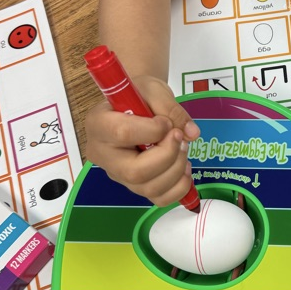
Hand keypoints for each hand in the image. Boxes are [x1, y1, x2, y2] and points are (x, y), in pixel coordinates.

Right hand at [84, 75, 200, 205]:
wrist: (137, 104)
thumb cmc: (140, 95)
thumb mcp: (154, 91)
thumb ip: (171, 109)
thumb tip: (191, 133)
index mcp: (99, 123)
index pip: (122, 134)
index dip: (153, 130)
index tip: (165, 121)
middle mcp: (102, 154)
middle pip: (134, 172)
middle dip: (167, 156)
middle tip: (180, 137)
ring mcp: (117, 173)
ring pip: (147, 188)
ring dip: (176, 170)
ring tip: (183, 149)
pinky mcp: (134, 185)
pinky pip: (157, 198)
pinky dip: (178, 188)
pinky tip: (184, 168)